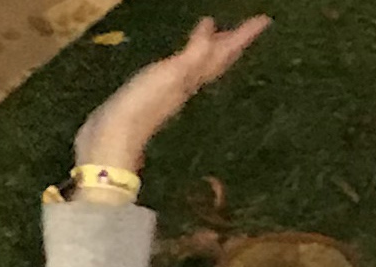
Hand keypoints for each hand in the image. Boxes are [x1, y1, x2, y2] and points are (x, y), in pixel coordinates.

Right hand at [73, 16, 271, 173]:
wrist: (111, 139)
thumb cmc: (142, 106)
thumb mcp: (171, 75)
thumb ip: (193, 53)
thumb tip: (212, 28)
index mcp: (193, 78)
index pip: (224, 53)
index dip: (243, 36)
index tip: (264, 20)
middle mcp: (187, 84)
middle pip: (217, 60)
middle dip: (232, 42)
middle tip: (248, 25)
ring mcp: (170, 90)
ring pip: (200, 65)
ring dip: (212, 50)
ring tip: (219, 35)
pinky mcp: (153, 93)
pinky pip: (180, 70)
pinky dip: (188, 58)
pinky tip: (183, 59)